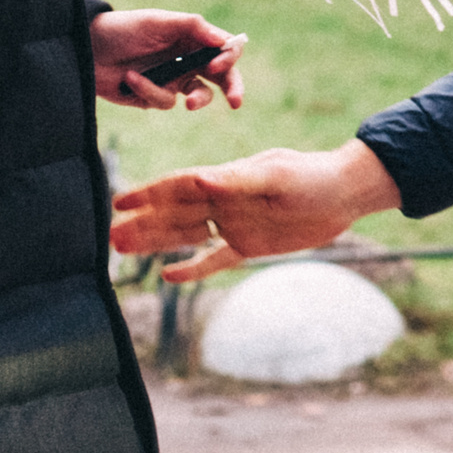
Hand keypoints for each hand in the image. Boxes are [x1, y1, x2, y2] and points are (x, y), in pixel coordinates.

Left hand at [90, 11, 244, 111]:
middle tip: (236, 101)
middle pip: (221, 77)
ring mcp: (173, 80)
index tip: (217, 65)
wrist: (88, 50)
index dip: (228, 58)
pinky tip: (131, 78)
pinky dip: (149, 90)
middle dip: (232, 89)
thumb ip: (193, 27)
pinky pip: (164, 101)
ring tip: (187, 104)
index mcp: (193, 38)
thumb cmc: (123, 29)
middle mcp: (188, 59)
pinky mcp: (155, 96)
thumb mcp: (158, 21)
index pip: (224, 49)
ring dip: (193, 99)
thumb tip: (225, 40)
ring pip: (198, 96)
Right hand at [110, 141, 402, 281]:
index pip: (178, 187)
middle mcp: (223, 200)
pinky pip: (214, 258)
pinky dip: (192, 267)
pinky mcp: (250, 245)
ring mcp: (234, 223)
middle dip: (143, 224)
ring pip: (186, 235)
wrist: (343, 194)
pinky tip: (168, 276)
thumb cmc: (311, 176)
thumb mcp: (276, 176)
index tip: (118, 202)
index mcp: (226, 178)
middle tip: (110, 237)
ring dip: (157, 242)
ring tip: (125, 250)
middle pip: (174, 214)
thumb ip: (237, 181)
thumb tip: (202, 182)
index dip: (148, 194)